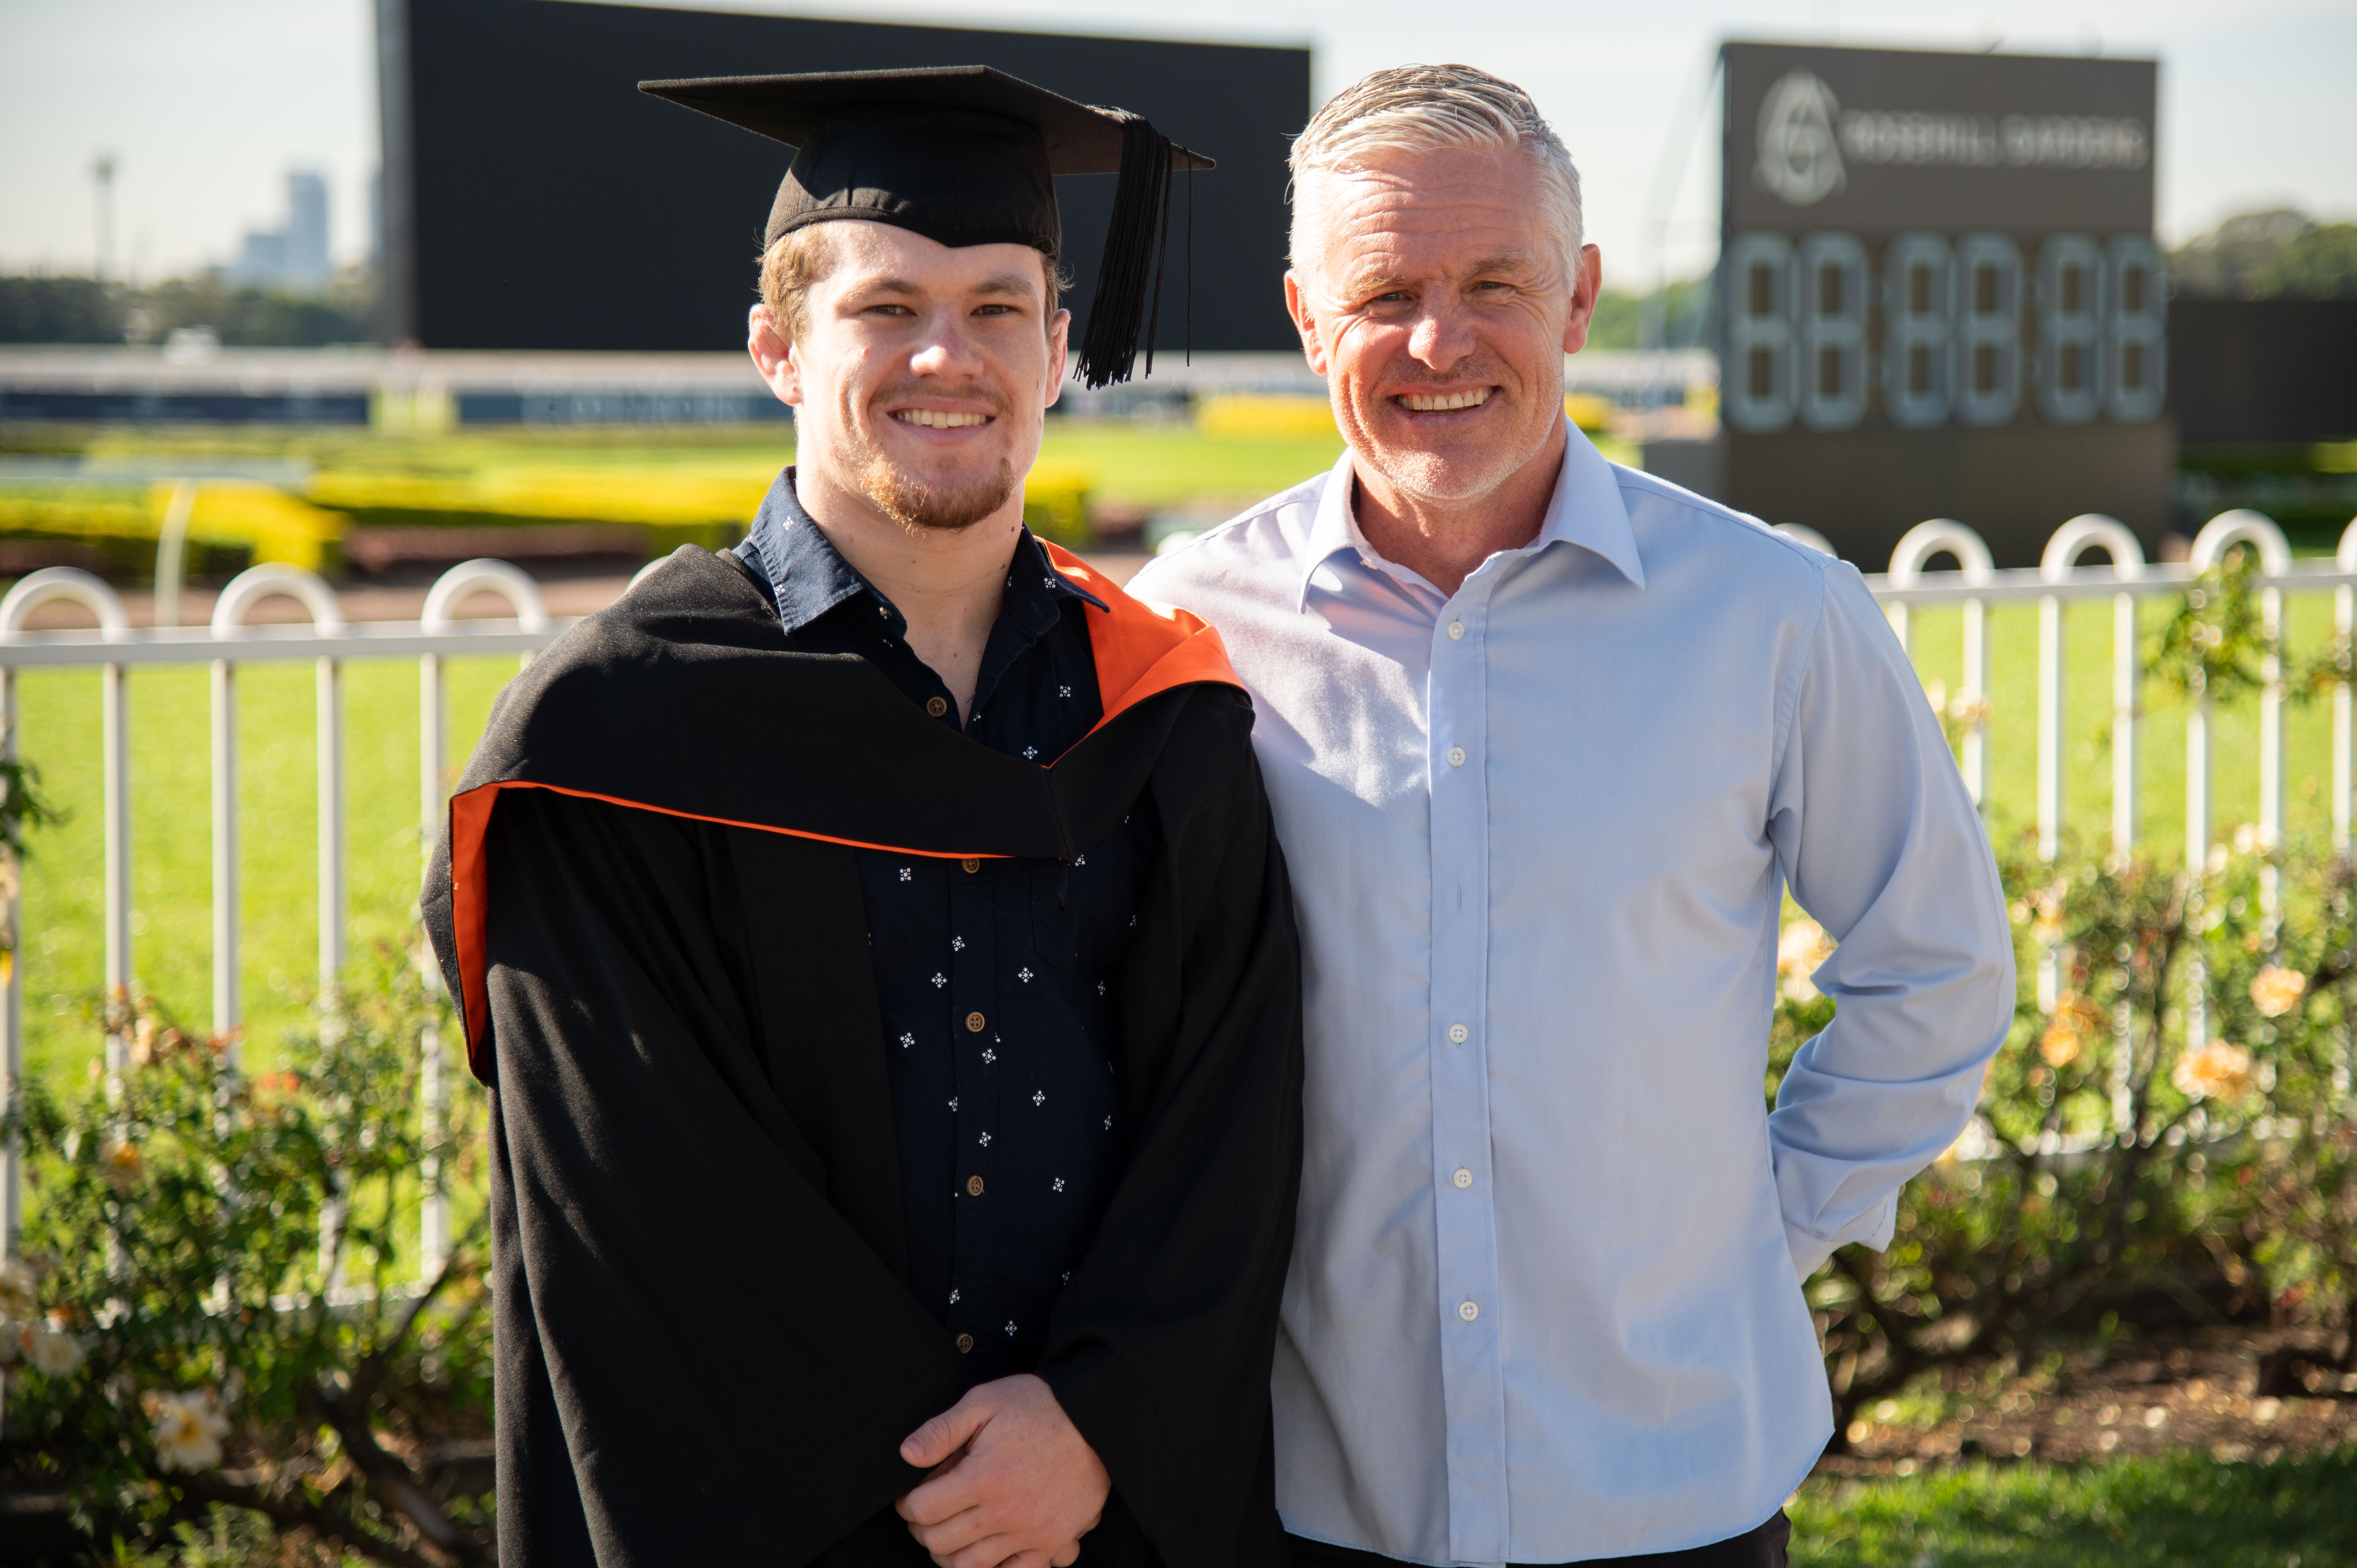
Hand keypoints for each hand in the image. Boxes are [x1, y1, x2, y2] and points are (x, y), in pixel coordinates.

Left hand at [895, 1373, 1109, 1567]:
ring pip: (970, 1566)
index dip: (907, 1505)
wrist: (1097, 1419)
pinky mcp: (1053, 1543)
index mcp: (984, 1477)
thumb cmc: (1040, 1406)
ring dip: (951, 1552)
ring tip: (952, 1531)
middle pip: (940, 1543)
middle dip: (923, 1530)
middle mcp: (1005, 1513)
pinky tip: (988, 1547)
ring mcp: (1031, 1534)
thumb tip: (906, 1454)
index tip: (910, 1496)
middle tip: (927, 1513)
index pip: (923, 1510)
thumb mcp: (986, 1400)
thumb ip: (942, 1429)